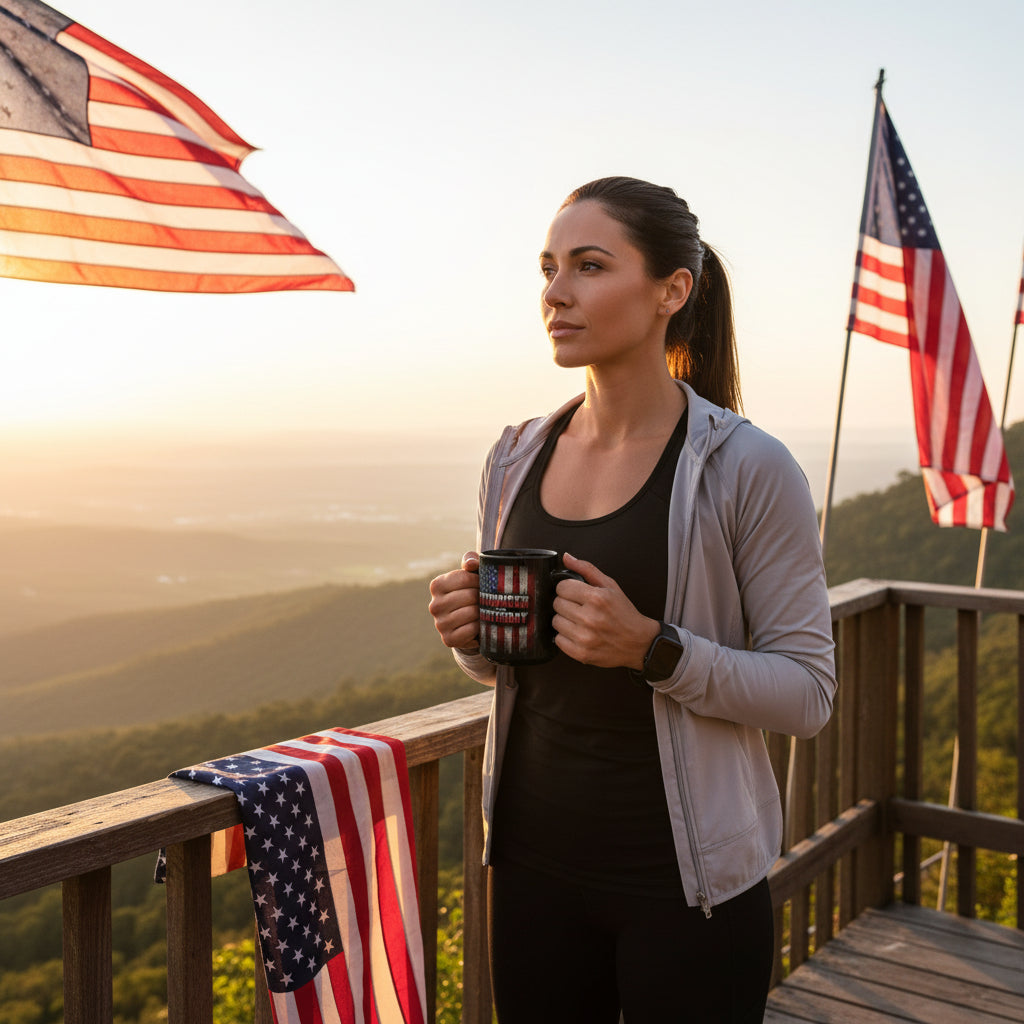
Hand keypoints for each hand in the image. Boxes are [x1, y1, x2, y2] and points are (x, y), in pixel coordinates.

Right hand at [428, 551, 480, 650]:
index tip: (483, 584)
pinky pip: (471, 629)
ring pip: (471, 613)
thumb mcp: (471, 572)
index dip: (479, 580)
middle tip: (486, 599)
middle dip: (482, 597)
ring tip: (483, 610)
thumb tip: (471, 564)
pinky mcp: (448, 639)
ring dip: (482, 612)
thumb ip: (471, 560)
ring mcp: (439, 623)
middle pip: (469, 596)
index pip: (465, 578)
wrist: (469, 621)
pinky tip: (479, 624)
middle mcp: (434, 605)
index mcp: (437, 585)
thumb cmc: (472, 591)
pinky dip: (479, 627)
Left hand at [552, 552, 659, 668]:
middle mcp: (590, 618)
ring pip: (555, 622)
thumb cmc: (624, 614)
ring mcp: (584, 637)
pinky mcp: (581, 653)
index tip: (575, 593)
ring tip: (580, 621)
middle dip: (566, 603)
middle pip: (557, 604)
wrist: (639, 642)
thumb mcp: (610, 586)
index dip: (567, 589)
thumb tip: (567, 558)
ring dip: (565, 620)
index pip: (562, 587)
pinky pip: (558, 640)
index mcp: (597, 598)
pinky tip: (579, 633)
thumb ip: (586, 569)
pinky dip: (565, 637)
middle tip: (579, 608)